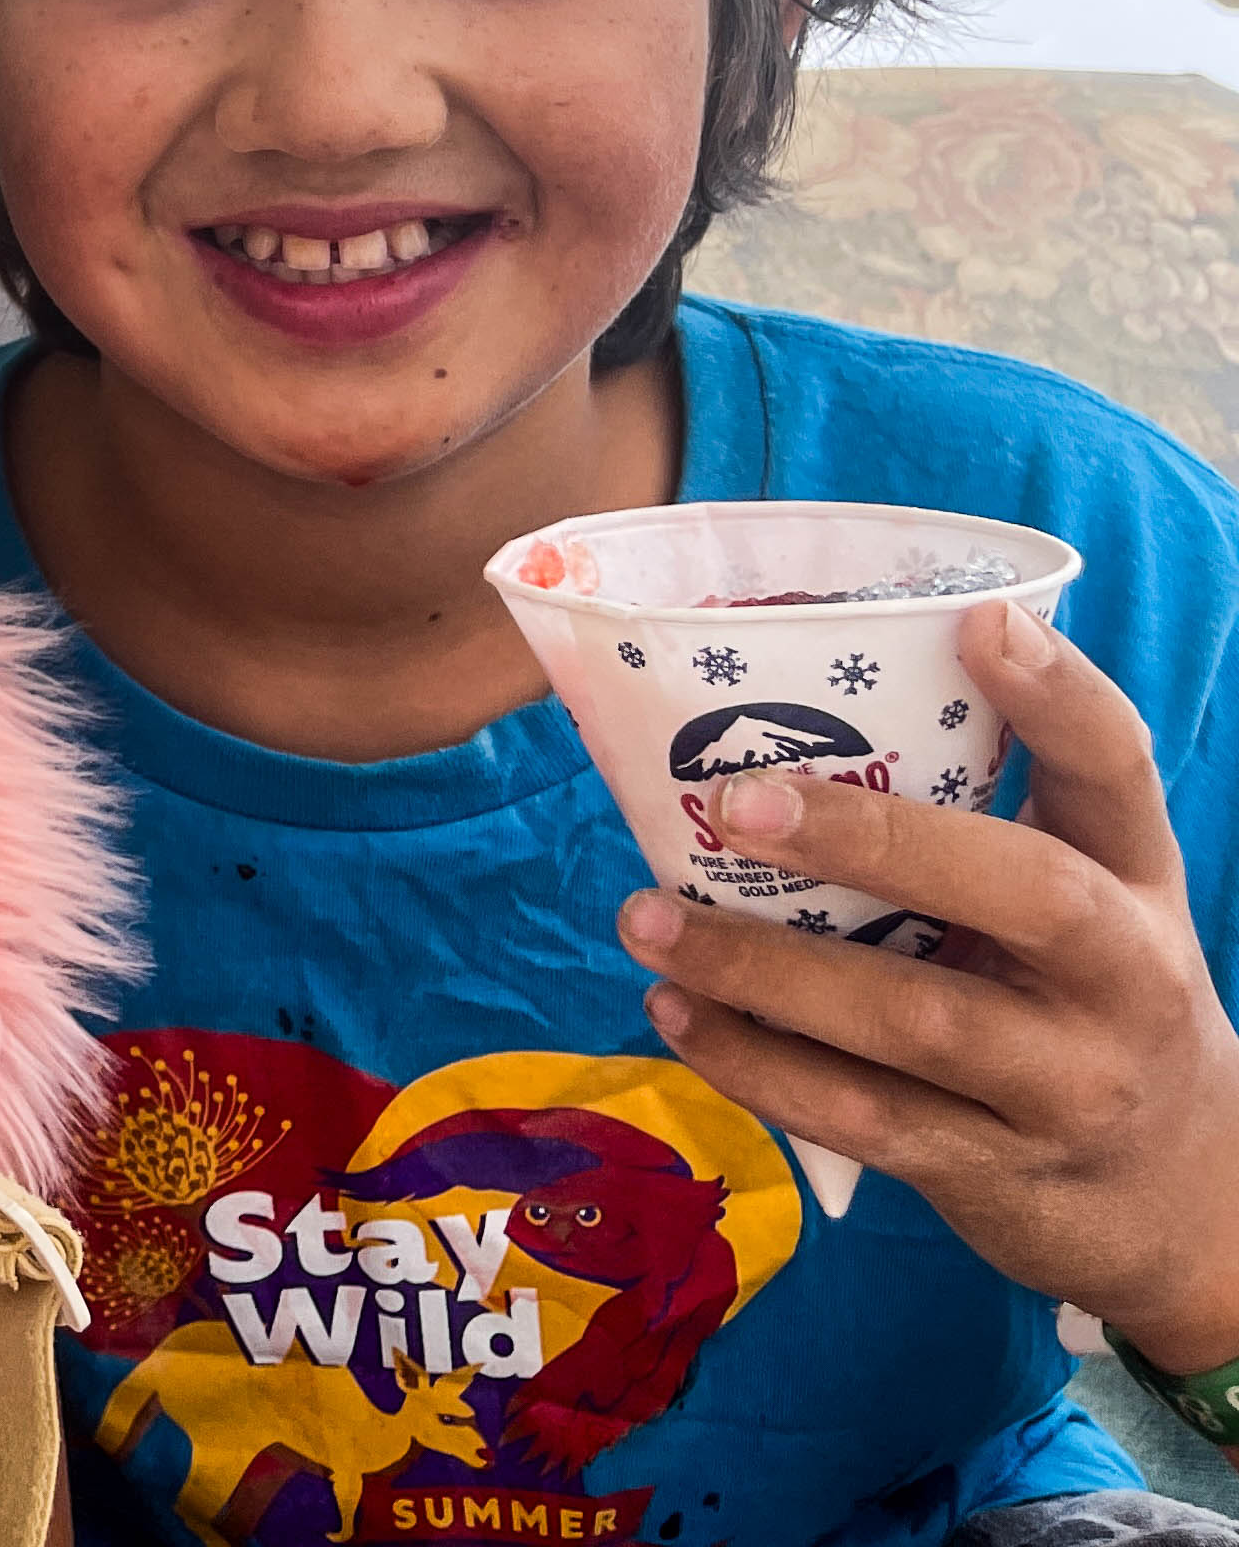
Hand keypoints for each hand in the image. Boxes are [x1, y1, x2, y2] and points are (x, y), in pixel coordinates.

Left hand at [622, 599, 1238, 1370]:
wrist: (1173, 1197)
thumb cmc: (1076, 999)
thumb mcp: (1075, 901)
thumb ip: (971, 820)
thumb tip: (776, 706)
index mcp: (1134, 879)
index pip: (1116, 768)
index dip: (1058, 694)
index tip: (980, 622)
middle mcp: (1124, 977)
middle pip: (1026, 893)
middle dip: (873, 841)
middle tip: (731, 801)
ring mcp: (1067, 1084)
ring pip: (916, 1023)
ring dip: (762, 968)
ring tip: (645, 917)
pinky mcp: (995, 1169)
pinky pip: (862, 1117)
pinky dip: (753, 1064)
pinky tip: (675, 1009)